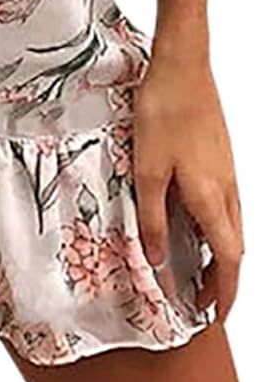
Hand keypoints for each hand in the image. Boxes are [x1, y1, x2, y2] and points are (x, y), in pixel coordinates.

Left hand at [133, 47, 244, 322]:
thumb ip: (152, 218)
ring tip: (193, 266)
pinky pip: (224, 204)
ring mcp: (227, 171)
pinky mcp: (220, 156)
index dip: (224, 292)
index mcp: (211, 198)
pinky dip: (214, 226)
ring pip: (231, 225)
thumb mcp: (146, 170)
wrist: (182, 65)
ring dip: (218, 253)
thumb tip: (158, 260)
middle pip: (235, 248)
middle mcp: (227, 189)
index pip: (229, 261)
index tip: (215, 316)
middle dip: (221, 279)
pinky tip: (190, 219)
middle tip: (198, 297)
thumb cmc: (164, 111)